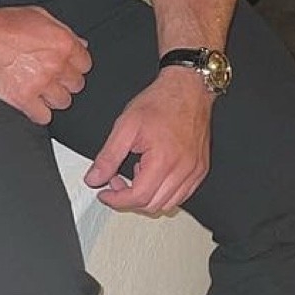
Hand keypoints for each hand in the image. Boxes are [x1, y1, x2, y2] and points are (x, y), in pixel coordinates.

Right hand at [0, 4, 91, 124]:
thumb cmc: (2, 22)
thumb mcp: (39, 16)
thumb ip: (64, 31)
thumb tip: (80, 45)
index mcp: (62, 43)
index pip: (85, 64)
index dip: (74, 66)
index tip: (65, 68)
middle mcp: (55, 64)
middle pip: (76, 85)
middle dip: (64, 82)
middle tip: (50, 77)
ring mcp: (40, 83)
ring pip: (63, 102)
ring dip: (53, 98)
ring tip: (40, 90)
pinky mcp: (22, 98)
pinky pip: (43, 117)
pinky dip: (39, 113)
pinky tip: (32, 103)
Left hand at [84, 69, 212, 213]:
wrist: (188, 88)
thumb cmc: (161, 102)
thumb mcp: (125, 126)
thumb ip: (108, 156)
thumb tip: (94, 178)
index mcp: (164, 160)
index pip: (138, 197)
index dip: (116, 200)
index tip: (104, 193)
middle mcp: (183, 170)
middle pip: (153, 205)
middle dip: (129, 199)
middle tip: (116, 180)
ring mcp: (195, 171)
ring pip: (168, 204)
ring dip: (147, 197)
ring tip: (136, 174)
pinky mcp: (200, 170)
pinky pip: (182, 195)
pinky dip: (164, 193)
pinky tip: (153, 174)